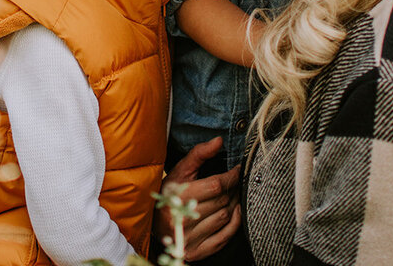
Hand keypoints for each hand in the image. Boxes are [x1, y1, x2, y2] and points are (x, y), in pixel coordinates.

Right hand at [154, 137, 242, 260]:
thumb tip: (219, 141)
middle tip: (235, 182)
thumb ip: (199, 154)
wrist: (154, 223)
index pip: (216, 185)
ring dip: (235, 204)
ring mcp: (190, 237)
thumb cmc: (169, 192)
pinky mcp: (196, 252)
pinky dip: (235, 224)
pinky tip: (234, 213)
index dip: (231, 176)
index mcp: (178, 196)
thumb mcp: (180, 171)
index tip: (237, 170)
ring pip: (226, 217)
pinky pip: (225, 237)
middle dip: (233, 189)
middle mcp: (183, 219)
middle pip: (222, 201)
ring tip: (233, 195)